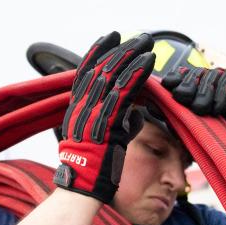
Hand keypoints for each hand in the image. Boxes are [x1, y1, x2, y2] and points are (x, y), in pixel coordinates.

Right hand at [54, 32, 154, 202]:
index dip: (98, 53)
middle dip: (119, 50)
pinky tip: (148, 62)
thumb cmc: (94, 169)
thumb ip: (119, 124)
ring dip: (130, 56)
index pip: (86, 73)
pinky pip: (124, 92)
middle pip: (101, 69)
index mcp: (77, 109)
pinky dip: (136, 74)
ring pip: (112, 76)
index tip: (110, 38)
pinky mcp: (107, 121)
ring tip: (145, 43)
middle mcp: (82, 107)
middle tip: (135, 37)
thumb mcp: (103, 141)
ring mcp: (93, 114)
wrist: (84, 187)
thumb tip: (135, 115)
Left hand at [162, 66, 225, 161]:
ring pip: (213, 76)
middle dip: (189, 86)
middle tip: (182, 98)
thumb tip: (149, 104)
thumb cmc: (215, 143)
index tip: (167, 86)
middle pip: (198, 74)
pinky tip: (219, 108)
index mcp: (200, 88)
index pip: (185, 75)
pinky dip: (223, 94)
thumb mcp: (188, 129)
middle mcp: (216, 82)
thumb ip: (172, 115)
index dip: (176, 79)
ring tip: (203, 109)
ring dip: (205, 93)